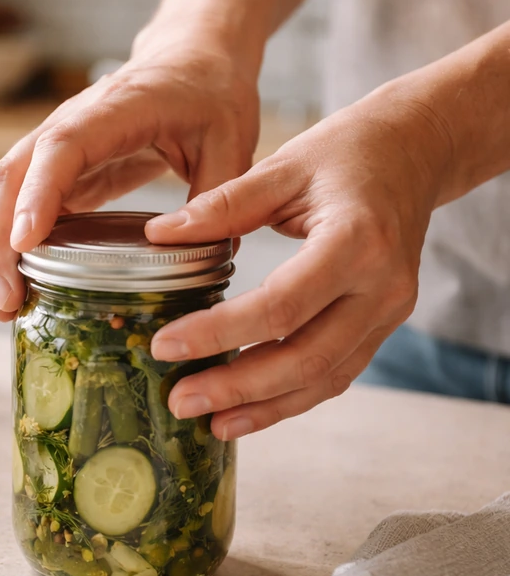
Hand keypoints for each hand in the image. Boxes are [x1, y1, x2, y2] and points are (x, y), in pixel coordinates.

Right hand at [0, 31, 259, 320]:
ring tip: (5, 306)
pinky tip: (16, 285)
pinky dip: (5, 244)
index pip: (60, 149)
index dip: (38, 195)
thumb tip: (204, 255)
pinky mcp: (53, 171)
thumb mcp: (230, 141)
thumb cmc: (208, 91)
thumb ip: (217, 197)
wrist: (190, 56)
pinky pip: (13, 204)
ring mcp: (52, 146)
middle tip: (8, 300)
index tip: (25, 244)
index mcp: (115, 110)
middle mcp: (69, 124)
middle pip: (9, 177)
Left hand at [146, 87, 450, 439]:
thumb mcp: (284, 166)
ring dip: (264, 408)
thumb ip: (224, 204)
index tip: (165, 345)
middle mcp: (380, 288)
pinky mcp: (381, 326)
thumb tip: (159, 236)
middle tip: (179, 400)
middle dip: (238, 388)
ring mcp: (388, 313)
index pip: (281, 306)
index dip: (220, 332)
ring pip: (323, 377)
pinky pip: (335, 373)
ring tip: (209, 423)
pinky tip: (247, 413)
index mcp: (356, 242)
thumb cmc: (348, 153)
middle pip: (305, 357)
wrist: (416, 152)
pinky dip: (290, 399)